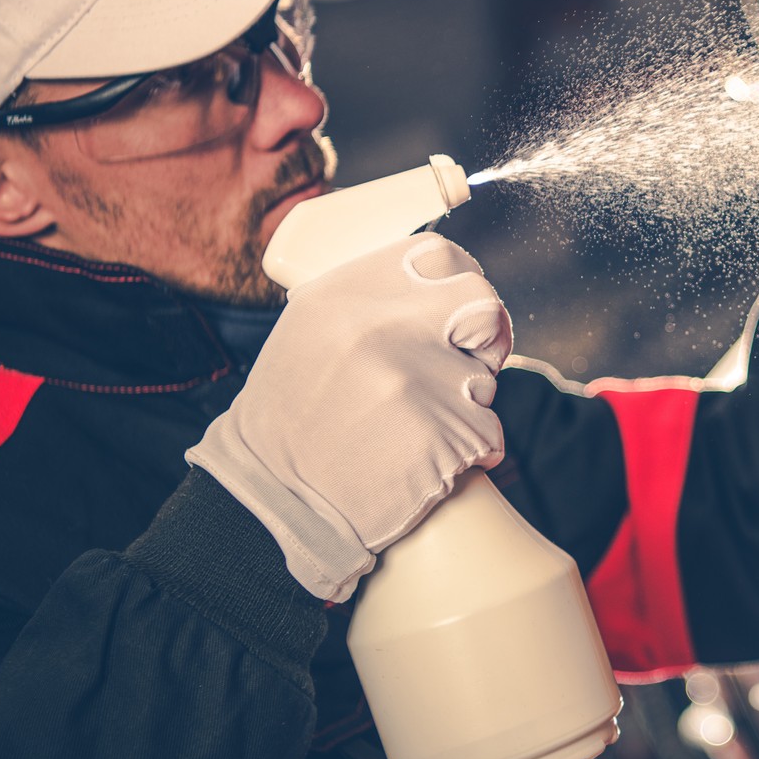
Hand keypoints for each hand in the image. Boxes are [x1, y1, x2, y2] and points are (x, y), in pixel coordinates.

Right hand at [188, 235, 512, 601]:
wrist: (272, 502)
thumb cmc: (293, 419)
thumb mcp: (309, 332)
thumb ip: (370, 299)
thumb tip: (436, 278)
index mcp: (345, 294)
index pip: (440, 256)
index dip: (460, 284)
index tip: (457, 311)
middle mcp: (383, 328)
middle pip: (483, 304)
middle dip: (485, 337)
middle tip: (464, 364)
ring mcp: (417, 381)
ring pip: (487, 380)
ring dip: (465, 405)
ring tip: (410, 427)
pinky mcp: (444, 435)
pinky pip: (487, 435)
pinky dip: (468, 453)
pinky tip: (422, 462)